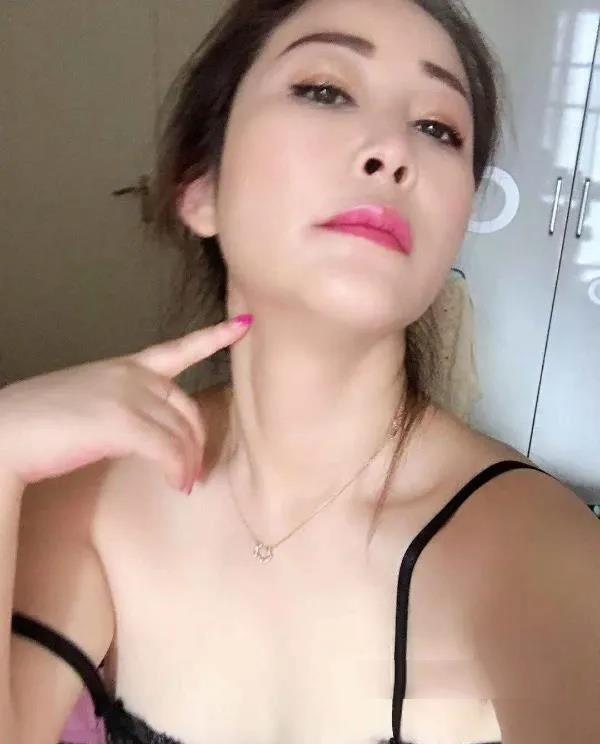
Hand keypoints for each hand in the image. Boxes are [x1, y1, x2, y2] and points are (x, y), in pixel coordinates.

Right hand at [0, 316, 252, 490]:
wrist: (3, 431)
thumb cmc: (42, 421)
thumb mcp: (90, 400)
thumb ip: (126, 405)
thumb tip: (151, 436)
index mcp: (124, 366)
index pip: (177, 349)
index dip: (214, 338)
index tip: (244, 326)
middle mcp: (130, 375)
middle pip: (187, 408)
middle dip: (197, 442)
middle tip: (195, 471)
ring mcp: (126, 395)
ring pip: (180, 432)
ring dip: (188, 463)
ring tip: (183, 484)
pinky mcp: (120, 422)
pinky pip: (166, 449)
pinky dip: (176, 469)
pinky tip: (174, 483)